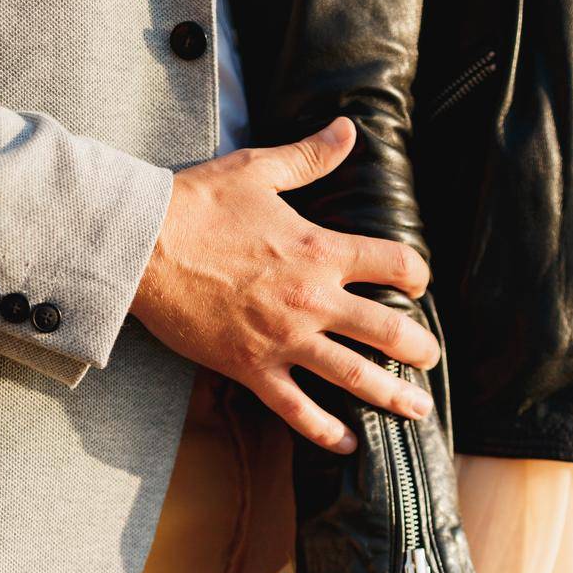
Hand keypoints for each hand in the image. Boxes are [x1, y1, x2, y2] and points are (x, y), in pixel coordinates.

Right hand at [131, 117, 438, 452]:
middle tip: (430, 360)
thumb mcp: (258, 169)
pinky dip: (325, 431)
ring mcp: (284, 340)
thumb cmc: (196, 204)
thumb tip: (347, 129)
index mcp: (320, 249)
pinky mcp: (253, 368)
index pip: (393, 263)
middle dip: (417, 348)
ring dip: (392, 396)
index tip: (418, 284)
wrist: (142, 246)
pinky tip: (349, 443)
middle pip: (387, 330)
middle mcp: (312, 299)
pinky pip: (298, 409)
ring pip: (354, 376)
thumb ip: (310, 155)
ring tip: (416, 410)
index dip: (415, 274)